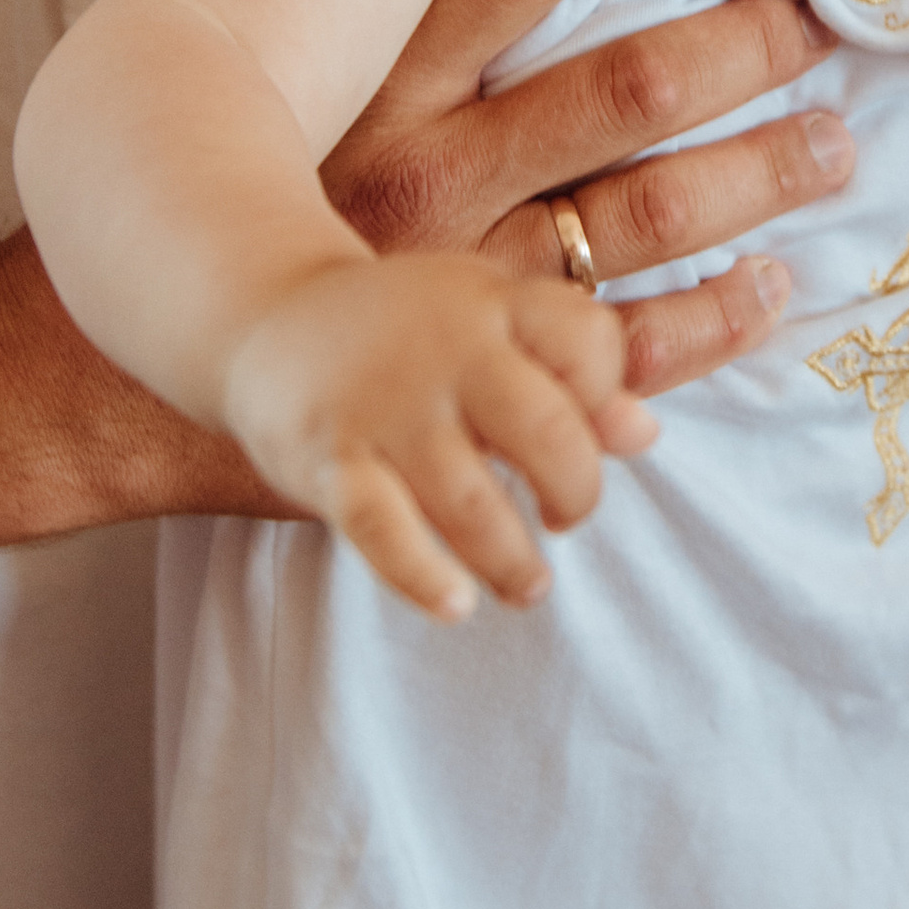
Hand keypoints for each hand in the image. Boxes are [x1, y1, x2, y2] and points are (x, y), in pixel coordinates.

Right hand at [219, 250, 651, 621]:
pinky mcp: (328, 459)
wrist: (265, 315)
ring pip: (471, 500)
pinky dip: (422, 576)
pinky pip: (382, 528)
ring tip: (528, 586)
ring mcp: (385, 404)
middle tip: (565, 520)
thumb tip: (643, 433)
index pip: (590, 341)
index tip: (589, 431)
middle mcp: (446, 348)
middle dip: (575, 494)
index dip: (607, 395)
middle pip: (547, 431)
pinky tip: (455, 605)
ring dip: (512, 560)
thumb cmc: (405, 332)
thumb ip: (569, 375)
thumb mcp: (491, 328)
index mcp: (495, 303)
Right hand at [325, 0, 852, 391]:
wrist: (227, 364)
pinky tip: (776, 284)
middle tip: (825, 22)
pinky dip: (722, 315)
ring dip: (763, 171)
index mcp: (398, 81)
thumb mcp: (345, 89)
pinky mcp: (504, 369)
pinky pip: (640, 341)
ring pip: (655, 208)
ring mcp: (477, 275)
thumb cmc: (303, 196)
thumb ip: (440, 13)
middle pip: (630, 83)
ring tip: (834, 146)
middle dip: (749, 46)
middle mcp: (439, 171)